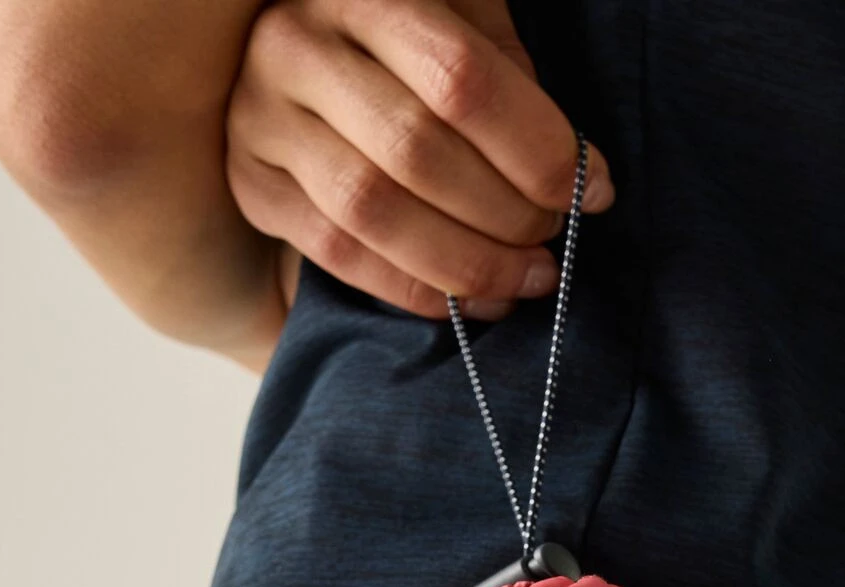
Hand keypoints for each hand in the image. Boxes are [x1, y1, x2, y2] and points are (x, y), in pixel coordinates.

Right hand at [225, 0, 614, 322]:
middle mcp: (297, 43)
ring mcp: (262, 116)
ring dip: (465, 263)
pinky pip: (340, 254)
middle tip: (552, 241)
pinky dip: (414, 289)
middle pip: (418, 151)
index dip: (538, 147)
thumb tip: (574, 173)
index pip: (462, 79)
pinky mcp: (252, 183)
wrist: (300, 55)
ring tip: (524, 281)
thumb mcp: (463, 19)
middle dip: (504, 213)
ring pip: (375, 211)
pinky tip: (467, 301)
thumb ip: (509, 75)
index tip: (592, 189)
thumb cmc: (409, 40)